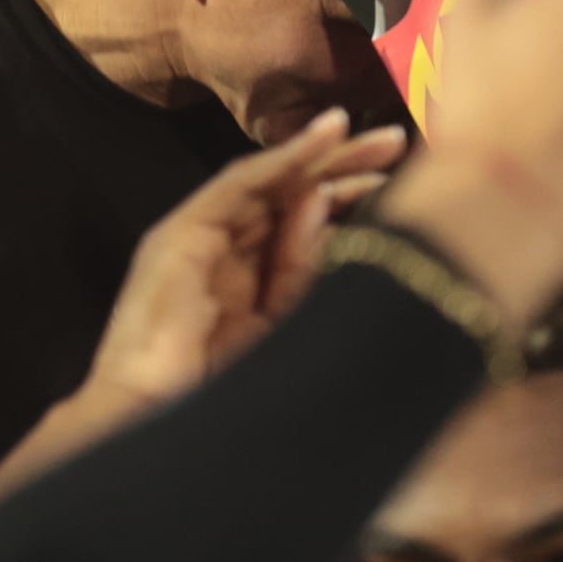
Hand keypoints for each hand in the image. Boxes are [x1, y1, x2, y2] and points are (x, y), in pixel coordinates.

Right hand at [73, 110, 407, 418]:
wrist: (156, 424)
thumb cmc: (224, 393)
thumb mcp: (288, 326)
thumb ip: (307, 271)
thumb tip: (327, 208)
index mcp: (250, 286)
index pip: (303, 227)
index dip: (351, 200)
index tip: (406, 182)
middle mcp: (223, 257)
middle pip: (288, 199)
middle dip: (343, 168)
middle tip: (394, 141)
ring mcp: (197, 243)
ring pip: (266, 184)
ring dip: (320, 155)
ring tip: (374, 137)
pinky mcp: (178, 236)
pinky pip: (236, 186)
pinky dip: (280, 159)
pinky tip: (322, 140)